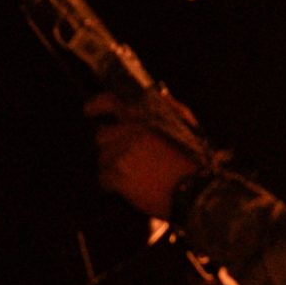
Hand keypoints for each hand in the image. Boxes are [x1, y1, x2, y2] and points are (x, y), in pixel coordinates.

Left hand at [89, 94, 205, 220]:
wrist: (196, 191)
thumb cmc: (192, 160)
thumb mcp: (184, 124)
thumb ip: (167, 106)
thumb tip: (152, 93)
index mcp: (147, 117)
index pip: (112, 102)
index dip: (98, 105)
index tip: (89, 111)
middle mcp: (132, 131)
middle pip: (103, 136)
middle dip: (111, 148)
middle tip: (127, 160)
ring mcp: (123, 153)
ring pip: (103, 158)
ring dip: (114, 167)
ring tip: (136, 175)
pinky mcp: (118, 175)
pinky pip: (103, 178)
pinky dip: (113, 184)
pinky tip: (131, 187)